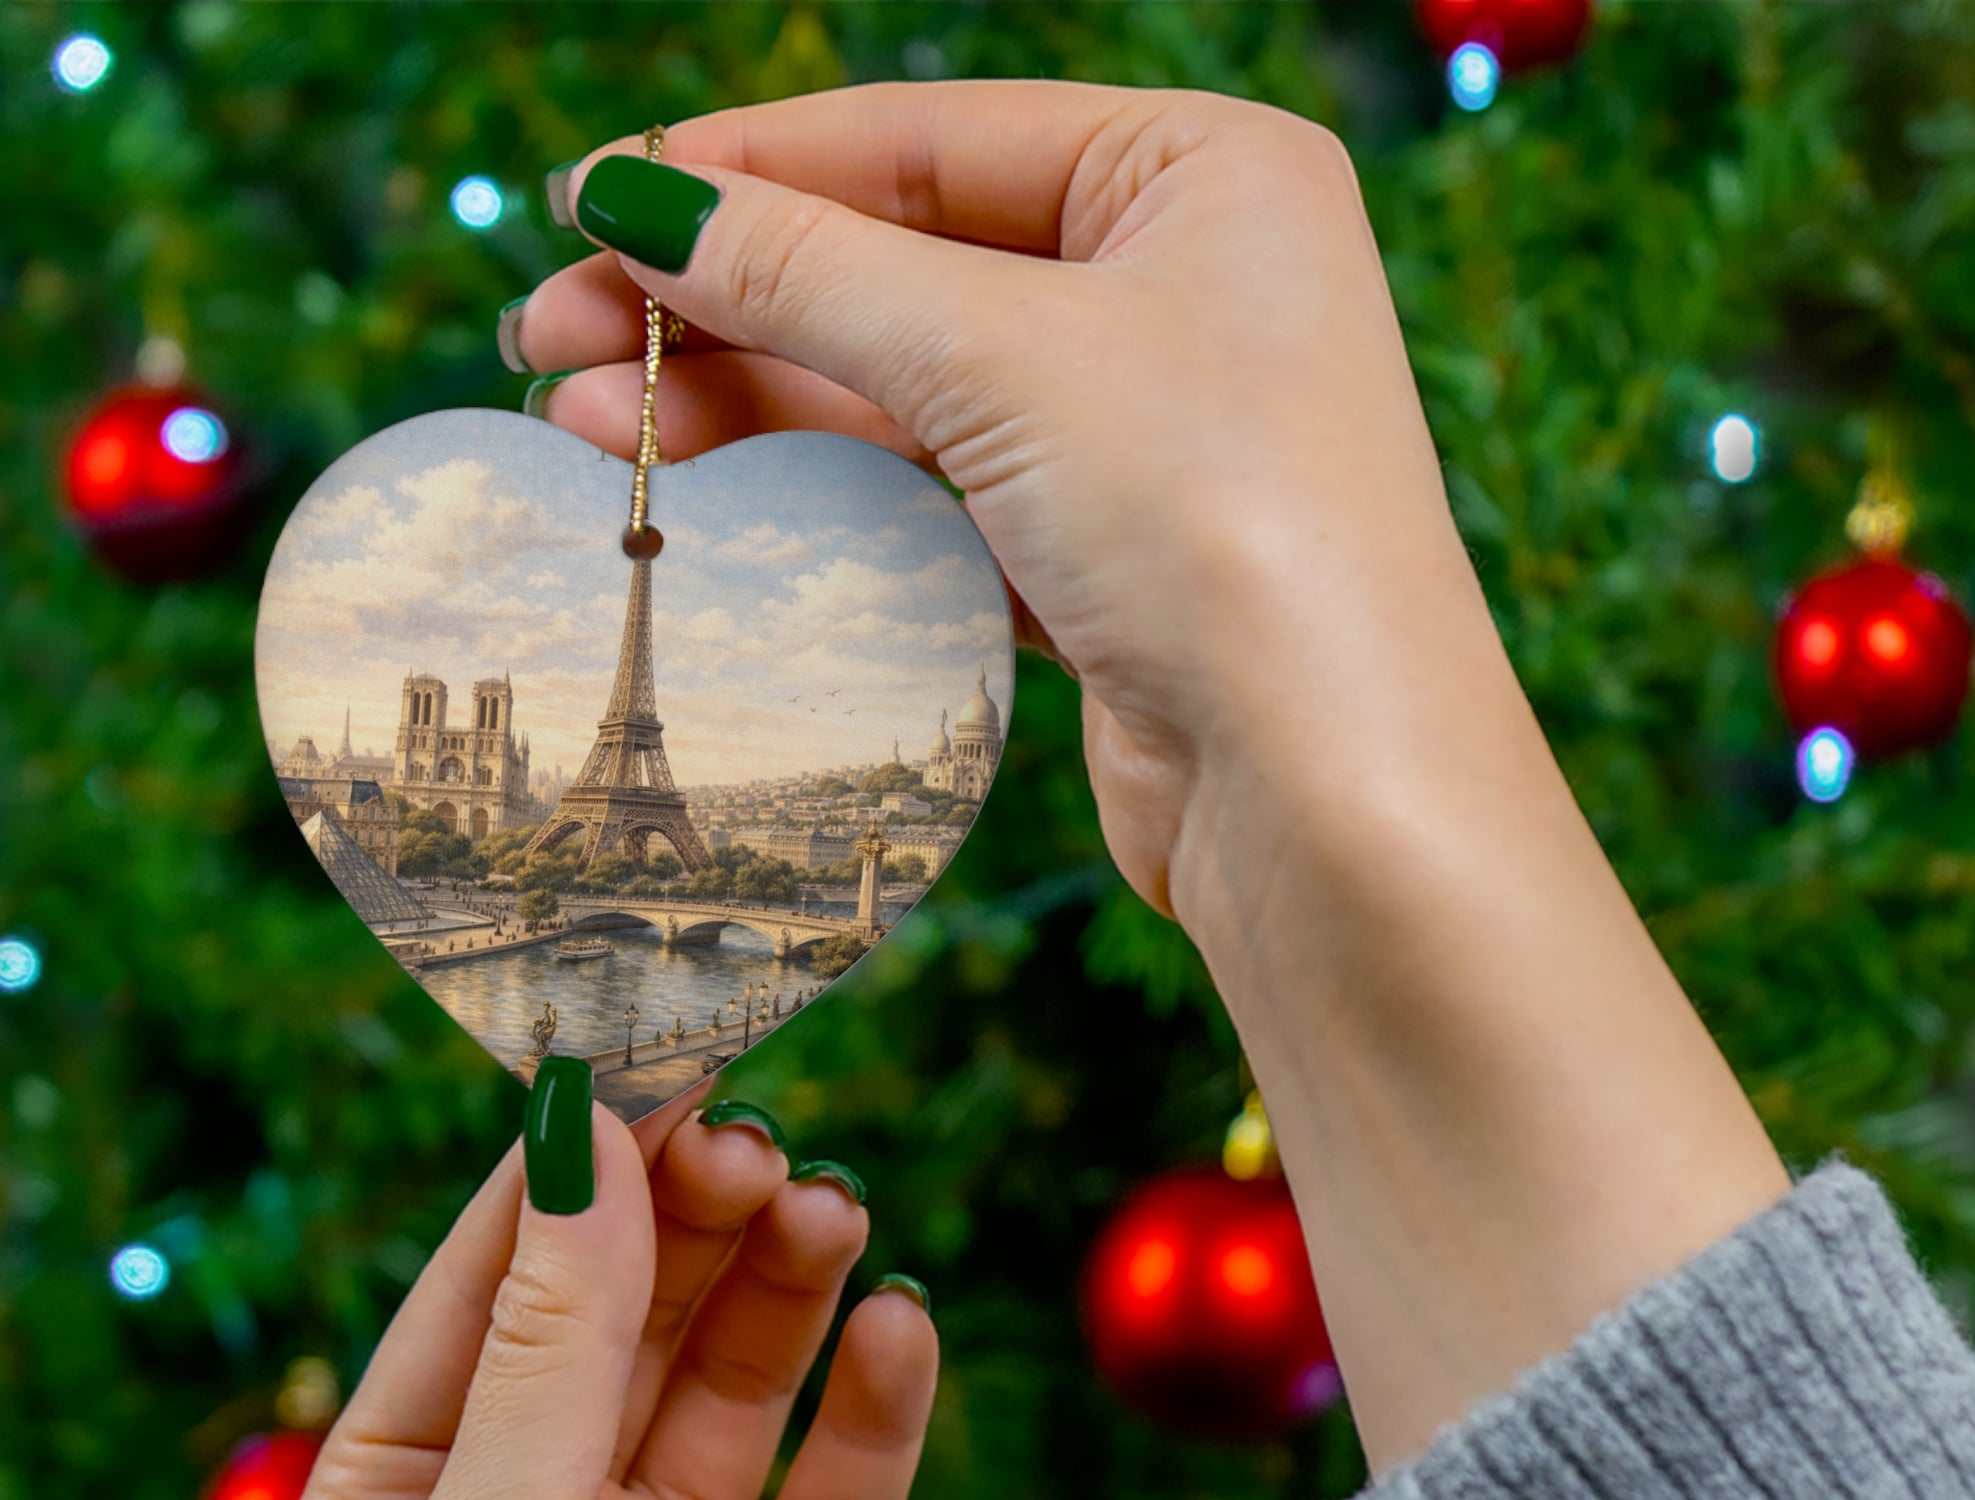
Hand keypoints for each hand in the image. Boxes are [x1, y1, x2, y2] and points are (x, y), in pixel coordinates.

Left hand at [286, 1095, 936, 1499]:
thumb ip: (554, 1341)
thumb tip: (585, 1132)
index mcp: (410, 1493)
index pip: (498, 1279)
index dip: (579, 1166)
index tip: (660, 1054)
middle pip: (632, 1316)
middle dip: (694, 1221)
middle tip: (762, 1142)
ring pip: (738, 1387)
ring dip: (787, 1292)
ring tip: (835, 1214)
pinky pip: (837, 1498)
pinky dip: (875, 1411)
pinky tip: (900, 1332)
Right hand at [516, 82, 1784, 1470]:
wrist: (1329, 791)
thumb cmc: (1220, 525)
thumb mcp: (999, 357)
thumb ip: (808, 271)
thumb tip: (632, 202)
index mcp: (1200, 175)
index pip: (928, 139)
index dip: (747, 170)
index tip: (590, 204)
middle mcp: (1183, 289)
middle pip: (904, 266)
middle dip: (724, 302)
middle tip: (552, 336)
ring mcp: (1147, 433)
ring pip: (910, 390)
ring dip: (751, 401)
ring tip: (589, 421)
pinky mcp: (1109, 560)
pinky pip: (941, 494)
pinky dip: (829, 490)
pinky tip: (709, 490)